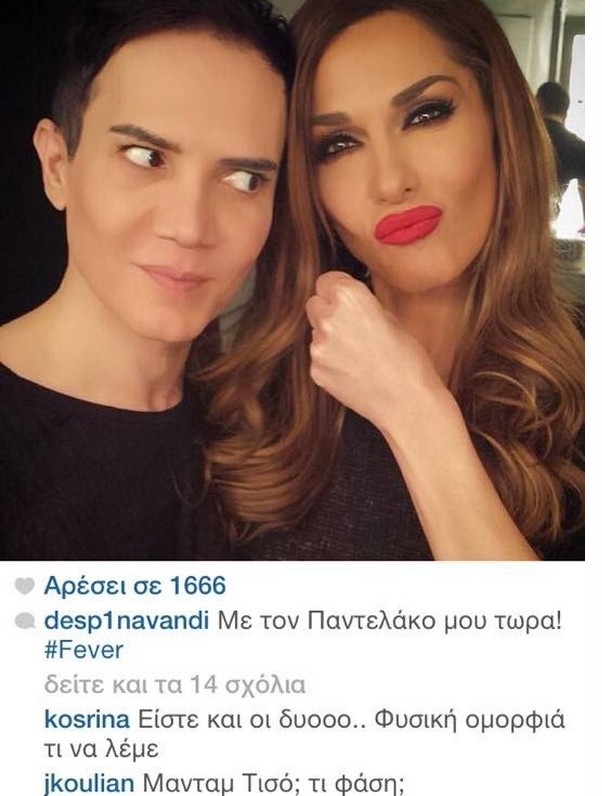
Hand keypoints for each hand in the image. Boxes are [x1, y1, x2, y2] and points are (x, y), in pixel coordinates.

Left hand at [306, 271, 445, 430]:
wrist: (406, 402)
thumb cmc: (408, 361)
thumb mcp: (391, 318)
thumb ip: (363, 306)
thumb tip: (348, 304)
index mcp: (349, 298)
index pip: (326, 281)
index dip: (337, 289)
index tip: (345, 297)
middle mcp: (328, 318)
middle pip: (314, 304)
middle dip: (328, 311)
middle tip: (351, 326)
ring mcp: (318, 346)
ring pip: (316, 332)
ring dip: (330, 338)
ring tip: (358, 354)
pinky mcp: (316, 370)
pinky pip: (318, 357)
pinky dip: (331, 361)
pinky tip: (353, 370)